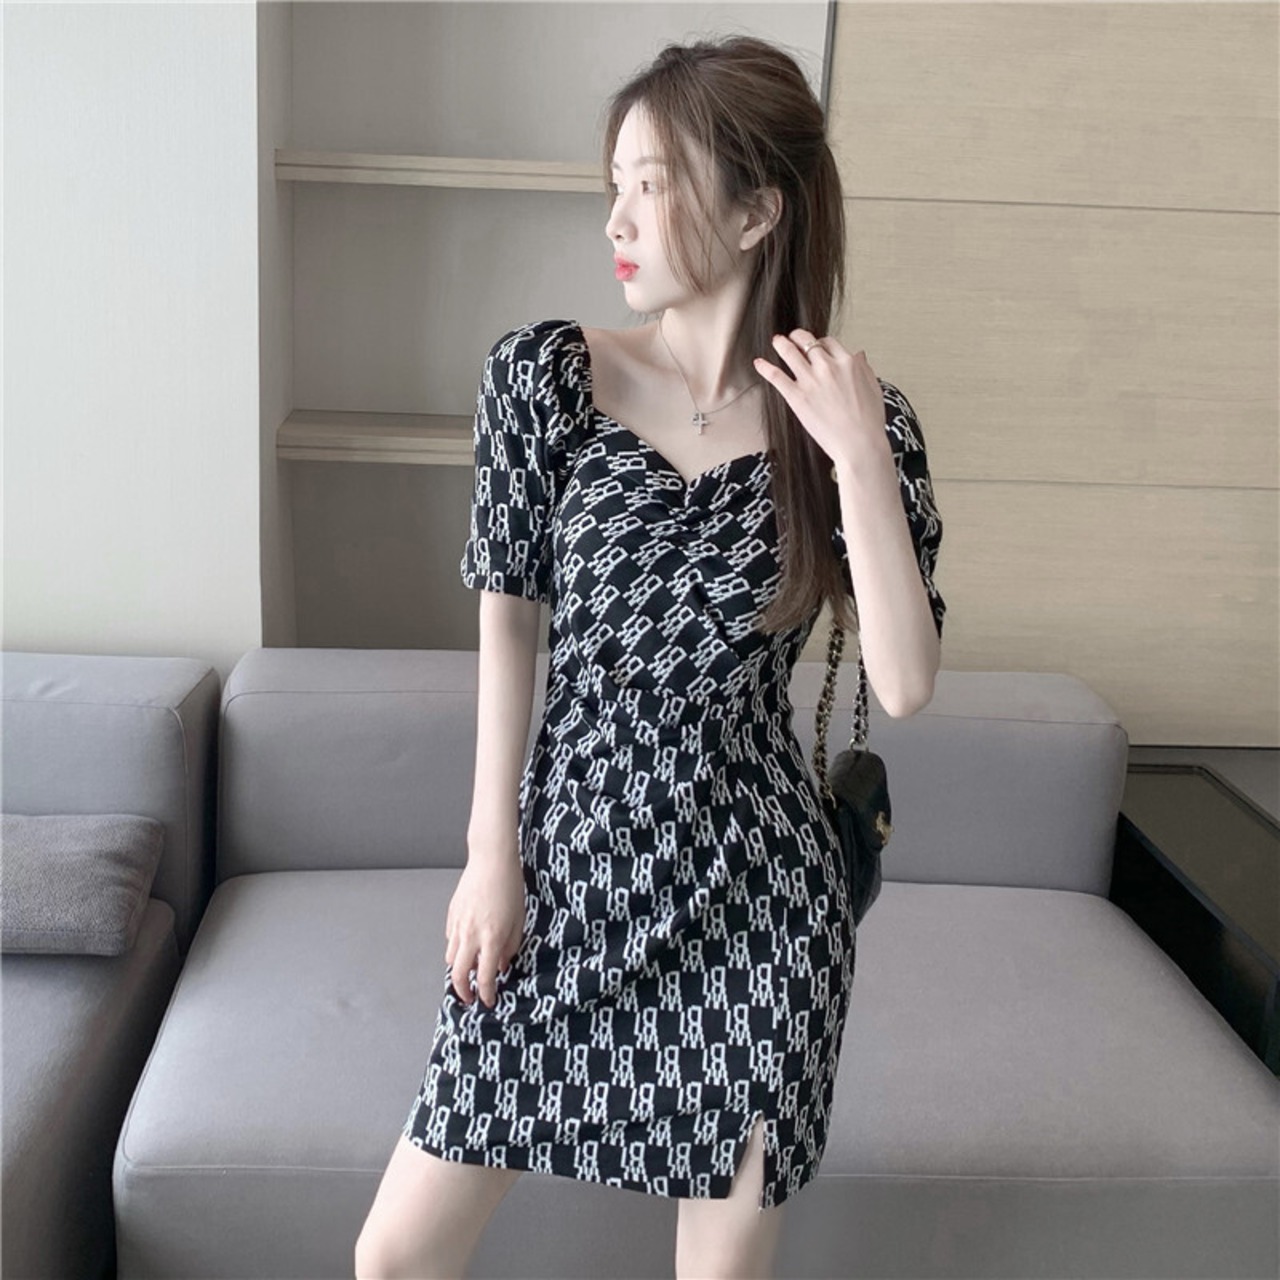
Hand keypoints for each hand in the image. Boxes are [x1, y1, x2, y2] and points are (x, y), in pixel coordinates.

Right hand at [444, 854, 525, 1008]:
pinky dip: (457, 949)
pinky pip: (450, 940)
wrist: (491, 859)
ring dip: (458, 970)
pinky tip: (467, 945)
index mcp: (492, 938)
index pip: (486, 977)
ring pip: (451, 959)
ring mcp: (458, 925)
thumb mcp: (519, 919)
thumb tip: (502, 965)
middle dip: (464, 992)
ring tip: (469, 971)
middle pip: (459, 975)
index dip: (487, 994)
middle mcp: (471, 935)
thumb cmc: (510, 886)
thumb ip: (511, 946)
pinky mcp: (451, 915)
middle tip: (471, 997)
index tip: (489, 1001)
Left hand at [753, 329, 889, 470]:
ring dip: (780, 344)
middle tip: (793, 338)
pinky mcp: (797, 397)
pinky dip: (765, 367)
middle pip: (807, 342)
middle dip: (798, 337)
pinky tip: (758, 363)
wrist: (859, 444)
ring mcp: (811, 381)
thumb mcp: (874, 388)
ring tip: (776, 341)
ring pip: (789, 352)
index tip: (816, 347)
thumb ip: (864, 368)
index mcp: (848, 363)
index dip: (820, 343)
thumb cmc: (869, 422)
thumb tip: (859, 354)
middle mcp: (828, 367)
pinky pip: (776, 376)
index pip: (828, 342)